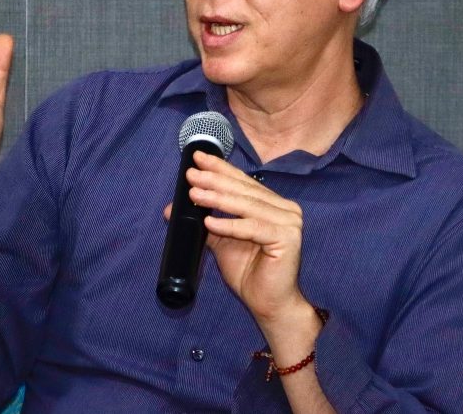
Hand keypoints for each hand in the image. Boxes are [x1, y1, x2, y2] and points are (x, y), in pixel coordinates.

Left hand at [179, 152, 308, 324]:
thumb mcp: (222, 242)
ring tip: (194, 194)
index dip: (220, 168)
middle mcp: (285, 209)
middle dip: (214, 180)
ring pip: (247, 206)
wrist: (269, 304)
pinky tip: (209, 221)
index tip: (197, 158)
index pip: (243, 182)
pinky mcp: (288, 238)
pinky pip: (252, 228)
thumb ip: (204, 222)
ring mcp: (289, 222)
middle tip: (190, 175)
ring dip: (218, 199)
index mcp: (273, 205)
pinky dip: (229, 225)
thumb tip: (172, 208)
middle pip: (244, 190)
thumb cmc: (250, 273)